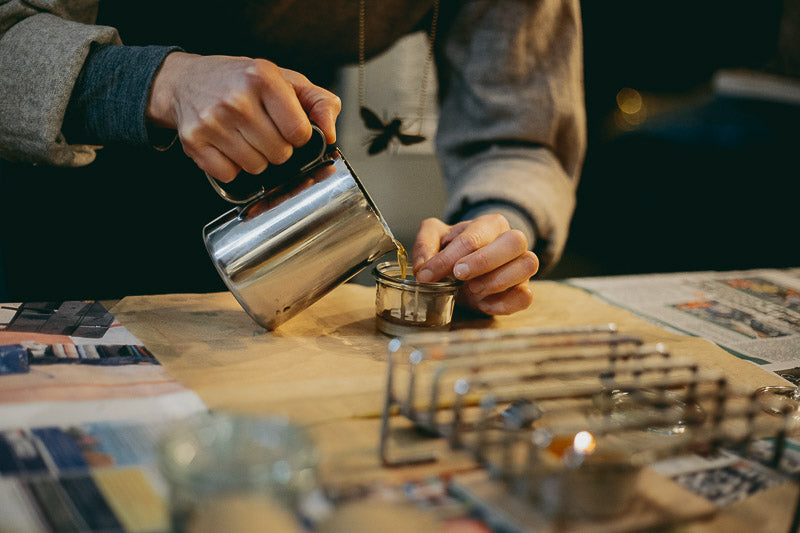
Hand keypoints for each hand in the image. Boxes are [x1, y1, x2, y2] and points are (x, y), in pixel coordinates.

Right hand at [146, 52, 340, 181]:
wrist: (187, 81)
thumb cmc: (242, 82)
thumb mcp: (286, 80)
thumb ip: (320, 103)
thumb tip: (330, 133)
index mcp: (262, 77)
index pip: (299, 132)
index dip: (299, 136)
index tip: (289, 127)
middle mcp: (236, 99)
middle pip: (279, 154)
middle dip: (278, 148)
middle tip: (265, 131)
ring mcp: (212, 121)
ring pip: (256, 168)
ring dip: (256, 159)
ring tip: (245, 137)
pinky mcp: (194, 141)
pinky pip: (230, 175)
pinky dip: (232, 167)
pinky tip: (227, 146)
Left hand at [412, 215, 538, 314]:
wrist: (464, 274)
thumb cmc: (453, 252)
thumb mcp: (434, 240)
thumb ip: (424, 245)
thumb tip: (424, 267)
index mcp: (489, 224)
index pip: (474, 236)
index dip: (449, 257)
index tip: (427, 274)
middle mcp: (512, 242)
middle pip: (514, 241)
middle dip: (483, 260)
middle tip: (458, 275)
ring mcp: (521, 266)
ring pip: (527, 265)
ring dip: (498, 280)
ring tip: (473, 289)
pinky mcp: (523, 290)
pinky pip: (526, 296)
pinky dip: (505, 303)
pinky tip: (484, 304)